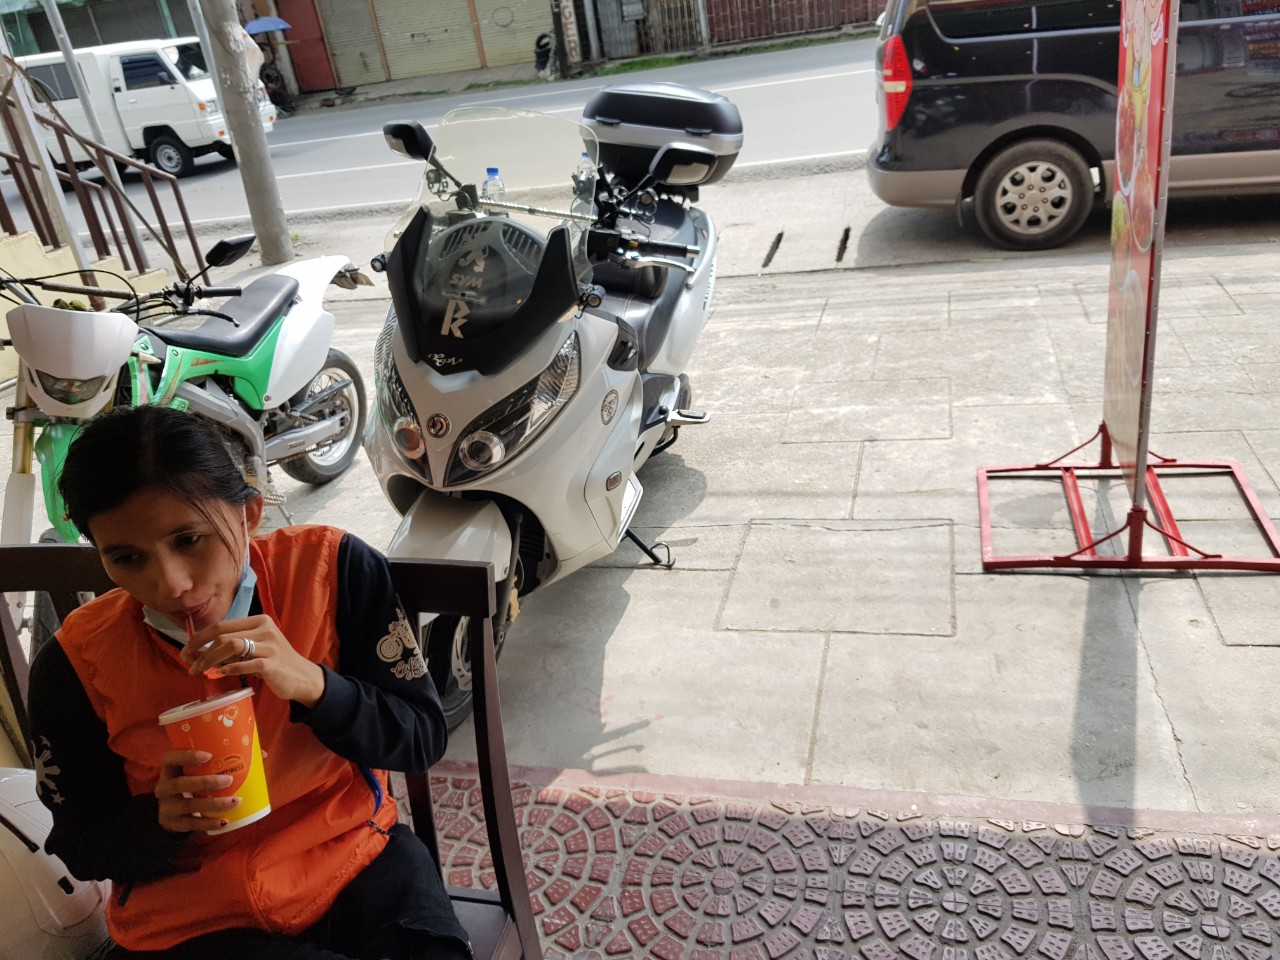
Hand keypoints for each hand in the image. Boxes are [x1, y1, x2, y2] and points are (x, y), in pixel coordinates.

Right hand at [156, 750, 239, 832]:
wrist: (172, 813)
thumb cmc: (192, 783)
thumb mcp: (197, 771)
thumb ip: (222, 760)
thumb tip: (262, 754)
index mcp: (169, 769)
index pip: (169, 759)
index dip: (186, 756)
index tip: (208, 755)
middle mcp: (164, 787)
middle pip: (179, 784)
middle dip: (205, 782)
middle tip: (228, 780)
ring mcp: (167, 807)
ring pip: (188, 805)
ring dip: (213, 804)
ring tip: (235, 801)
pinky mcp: (175, 824)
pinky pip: (192, 824)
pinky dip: (209, 823)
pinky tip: (224, 821)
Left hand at [181, 614, 324, 707]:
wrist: (302, 677)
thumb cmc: (274, 662)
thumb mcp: (255, 648)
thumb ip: (233, 646)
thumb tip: (201, 651)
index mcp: (259, 621)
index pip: (222, 625)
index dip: (200, 638)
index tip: (186, 651)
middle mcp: (265, 629)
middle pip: (223, 635)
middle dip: (200, 650)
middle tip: (189, 664)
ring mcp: (270, 646)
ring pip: (232, 646)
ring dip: (210, 659)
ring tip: (200, 671)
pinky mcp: (273, 664)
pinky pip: (246, 664)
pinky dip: (229, 668)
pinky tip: (220, 673)